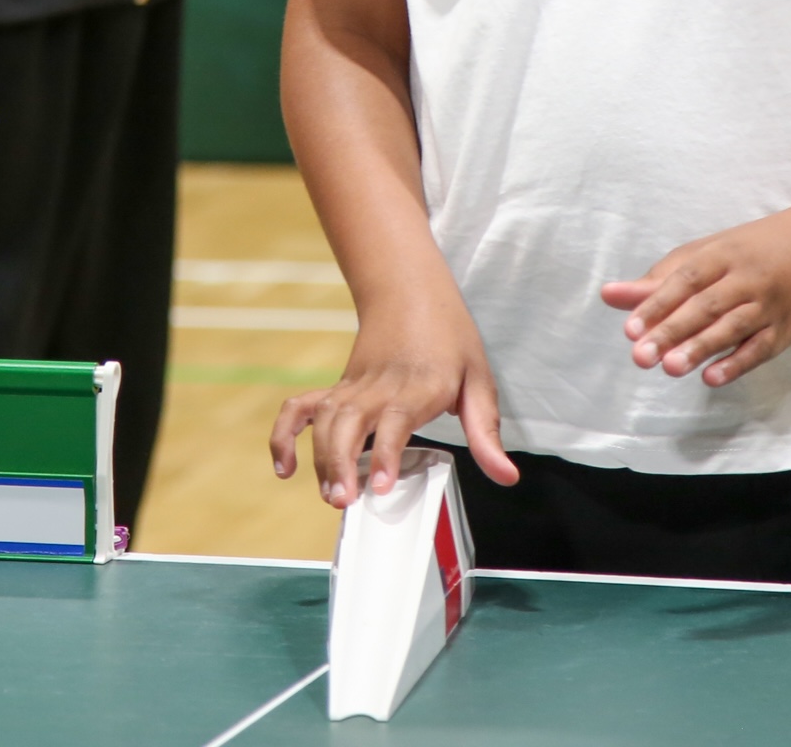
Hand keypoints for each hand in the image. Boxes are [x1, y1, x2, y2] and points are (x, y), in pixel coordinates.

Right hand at [269, 283, 515, 506]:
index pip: (395, 420)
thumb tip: (506, 476)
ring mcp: (354, 386)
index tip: (378, 485)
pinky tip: (284, 468)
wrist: (409, 289)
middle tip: (345, 501)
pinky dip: (285, 435)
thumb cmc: (449, 335)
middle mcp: (381, 386)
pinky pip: (301, 408)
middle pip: (349, 423)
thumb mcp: (479, 380)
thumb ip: (486, 433)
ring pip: (324, 420)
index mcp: (420, 386)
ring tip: (331, 496)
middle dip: (341, 464)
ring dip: (320, 458)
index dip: (383, 453)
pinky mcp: (338, 387)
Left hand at [602, 206, 790, 388]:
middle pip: (706, 305)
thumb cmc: (754, 249)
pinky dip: (737, 363)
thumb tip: (609, 295)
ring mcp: (769, 303)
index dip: (656, 304)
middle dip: (672, 330)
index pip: (685, 280)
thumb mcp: (707, 253)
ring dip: (701, 348)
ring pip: (733, 327)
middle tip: (641, 356)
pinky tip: (712, 376)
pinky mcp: (787, 328)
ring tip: (670, 368)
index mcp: (722, 254)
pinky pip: (761, 347)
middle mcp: (746, 277)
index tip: (630, 328)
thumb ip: (659, 278)